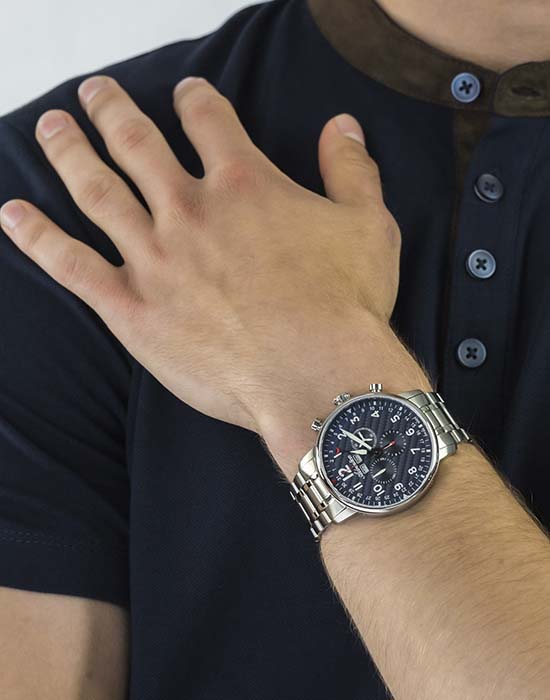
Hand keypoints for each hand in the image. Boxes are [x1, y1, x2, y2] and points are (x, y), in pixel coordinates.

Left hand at [0, 75, 428, 474]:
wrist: (316, 375)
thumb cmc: (347, 304)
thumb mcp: (369, 225)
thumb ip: (352, 169)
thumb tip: (342, 124)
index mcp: (244, 184)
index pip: (208, 120)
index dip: (195, 98)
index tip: (185, 91)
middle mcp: (189, 211)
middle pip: (137, 142)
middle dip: (113, 110)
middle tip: (94, 92)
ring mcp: (155, 259)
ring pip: (97, 191)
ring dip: (69, 153)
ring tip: (50, 128)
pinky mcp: (132, 309)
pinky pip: (72, 266)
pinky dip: (37, 237)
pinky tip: (13, 214)